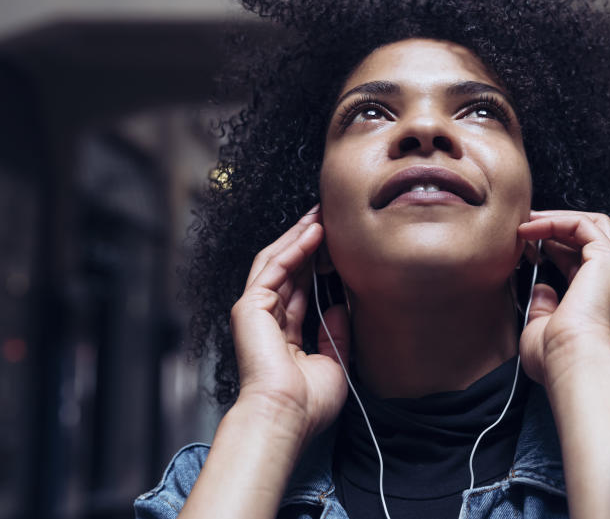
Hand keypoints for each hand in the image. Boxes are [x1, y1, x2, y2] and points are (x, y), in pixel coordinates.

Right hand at [230, 206, 349, 439]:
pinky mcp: (249, 307)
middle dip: (308, 242)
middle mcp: (267, 321)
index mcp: (283, 336)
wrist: (286, 416)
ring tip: (321, 213)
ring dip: (300, 236)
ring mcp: (254, 312)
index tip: (338, 244)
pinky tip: (313, 231)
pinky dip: (293, 247)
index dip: (318, 265)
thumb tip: (341, 307)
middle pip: (288, 270)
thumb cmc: (308, 403)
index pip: (300, 290)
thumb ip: (336, 334)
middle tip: (330, 216)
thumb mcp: (334, 363)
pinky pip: (273, 267)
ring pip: (278, 261)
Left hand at [517, 210, 609, 518]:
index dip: (550, 243)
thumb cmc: (555, 355)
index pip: (578, 256)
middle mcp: (609, 279)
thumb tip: (542, 288)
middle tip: (527, 225)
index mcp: (596, 295)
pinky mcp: (607, 258)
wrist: (570, 359)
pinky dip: (556, 221)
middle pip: (591, 232)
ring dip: (554, 219)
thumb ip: (542, 308)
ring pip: (590, 223)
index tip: (523, 243)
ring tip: (526, 223)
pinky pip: (582, 225)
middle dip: (557, 223)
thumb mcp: (541, 327)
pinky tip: (531, 229)